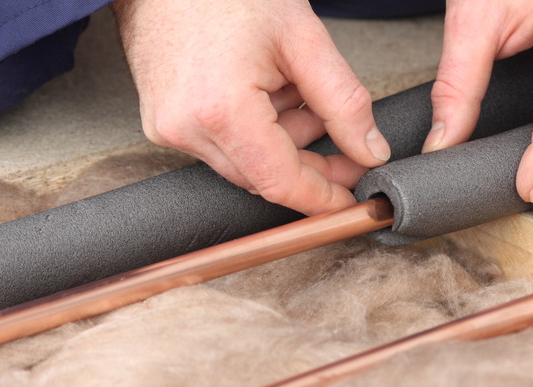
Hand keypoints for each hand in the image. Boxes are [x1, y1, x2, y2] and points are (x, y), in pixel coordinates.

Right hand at [112, 0, 389, 215]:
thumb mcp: (303, 39)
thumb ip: (344, 102)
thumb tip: (370, 151)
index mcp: (222, 110)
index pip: (281, 182)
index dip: (322, 197)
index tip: (351, 200)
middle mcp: (187, 129)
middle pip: (263, 177)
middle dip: (309, 163)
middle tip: (343, 140)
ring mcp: (169, 129)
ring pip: (244, 165)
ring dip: (282, 143)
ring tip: (298, 94)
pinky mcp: (163, 124)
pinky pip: (220, 148)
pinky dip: (253, 132)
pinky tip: (267, 94)